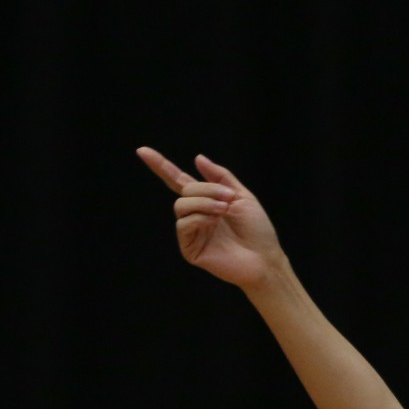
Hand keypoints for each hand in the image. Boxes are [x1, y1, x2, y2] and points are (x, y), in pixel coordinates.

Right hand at [136, 147, 282, 288]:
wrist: (265, 257)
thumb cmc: (257, 230)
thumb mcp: (242, 196)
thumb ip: (220, 176)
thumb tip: (197, 158)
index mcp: (205, 201)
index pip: (177, 180)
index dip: (161, 165)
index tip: (142, 150)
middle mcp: (195, 215)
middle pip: (184, 191)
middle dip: (207, 190)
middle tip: (228, 199)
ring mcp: (191, 232)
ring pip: (181, 206)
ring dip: (204, 204)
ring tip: (224, 211)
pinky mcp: (190, 249)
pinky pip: (184, 225)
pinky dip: (200, 219)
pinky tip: (215, 224)